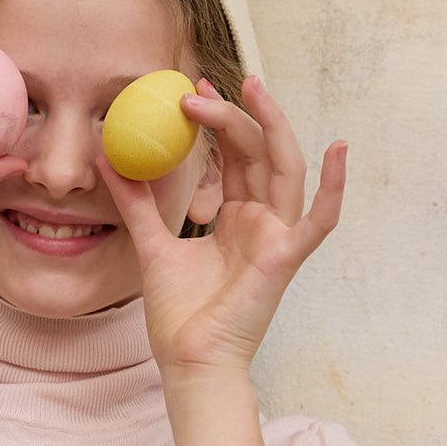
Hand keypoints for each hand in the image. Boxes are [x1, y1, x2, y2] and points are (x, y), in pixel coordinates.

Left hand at [99, 75, 344, 379]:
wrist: (188, 363)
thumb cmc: (179, 314)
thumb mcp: (152, 243)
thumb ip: (136, 202)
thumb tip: (107, 160)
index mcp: (238, 218)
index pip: (236, 157)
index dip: (218, 121)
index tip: (190, 91)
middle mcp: (262, 221)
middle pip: (259, 152)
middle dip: (237, 112)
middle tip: (203, 82)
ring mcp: (277, 237)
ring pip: (285, 168)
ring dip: (271, 126)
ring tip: (252, 88)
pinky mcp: (285, 257)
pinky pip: (319, 220)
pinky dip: (334, 186)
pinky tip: (339, 149)